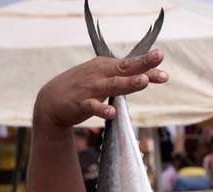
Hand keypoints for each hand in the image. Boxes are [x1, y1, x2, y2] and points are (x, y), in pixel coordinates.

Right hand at [33, 49, 167, 129]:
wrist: (50, 100)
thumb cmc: (83, 87)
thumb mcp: (103, 77)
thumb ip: (124, 77)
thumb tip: (148, 75)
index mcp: (107, 66)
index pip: (131, 64)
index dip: (148, 64)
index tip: (162, 60)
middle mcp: (100, 74)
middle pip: (125, 68)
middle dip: (142, 64)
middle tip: (159, 57)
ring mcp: (90, 88)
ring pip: (112, 85)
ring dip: (128, 83)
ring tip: (143, 81)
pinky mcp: (81, 103)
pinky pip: (93, 107)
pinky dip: (102, 109)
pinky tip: (113, 112)